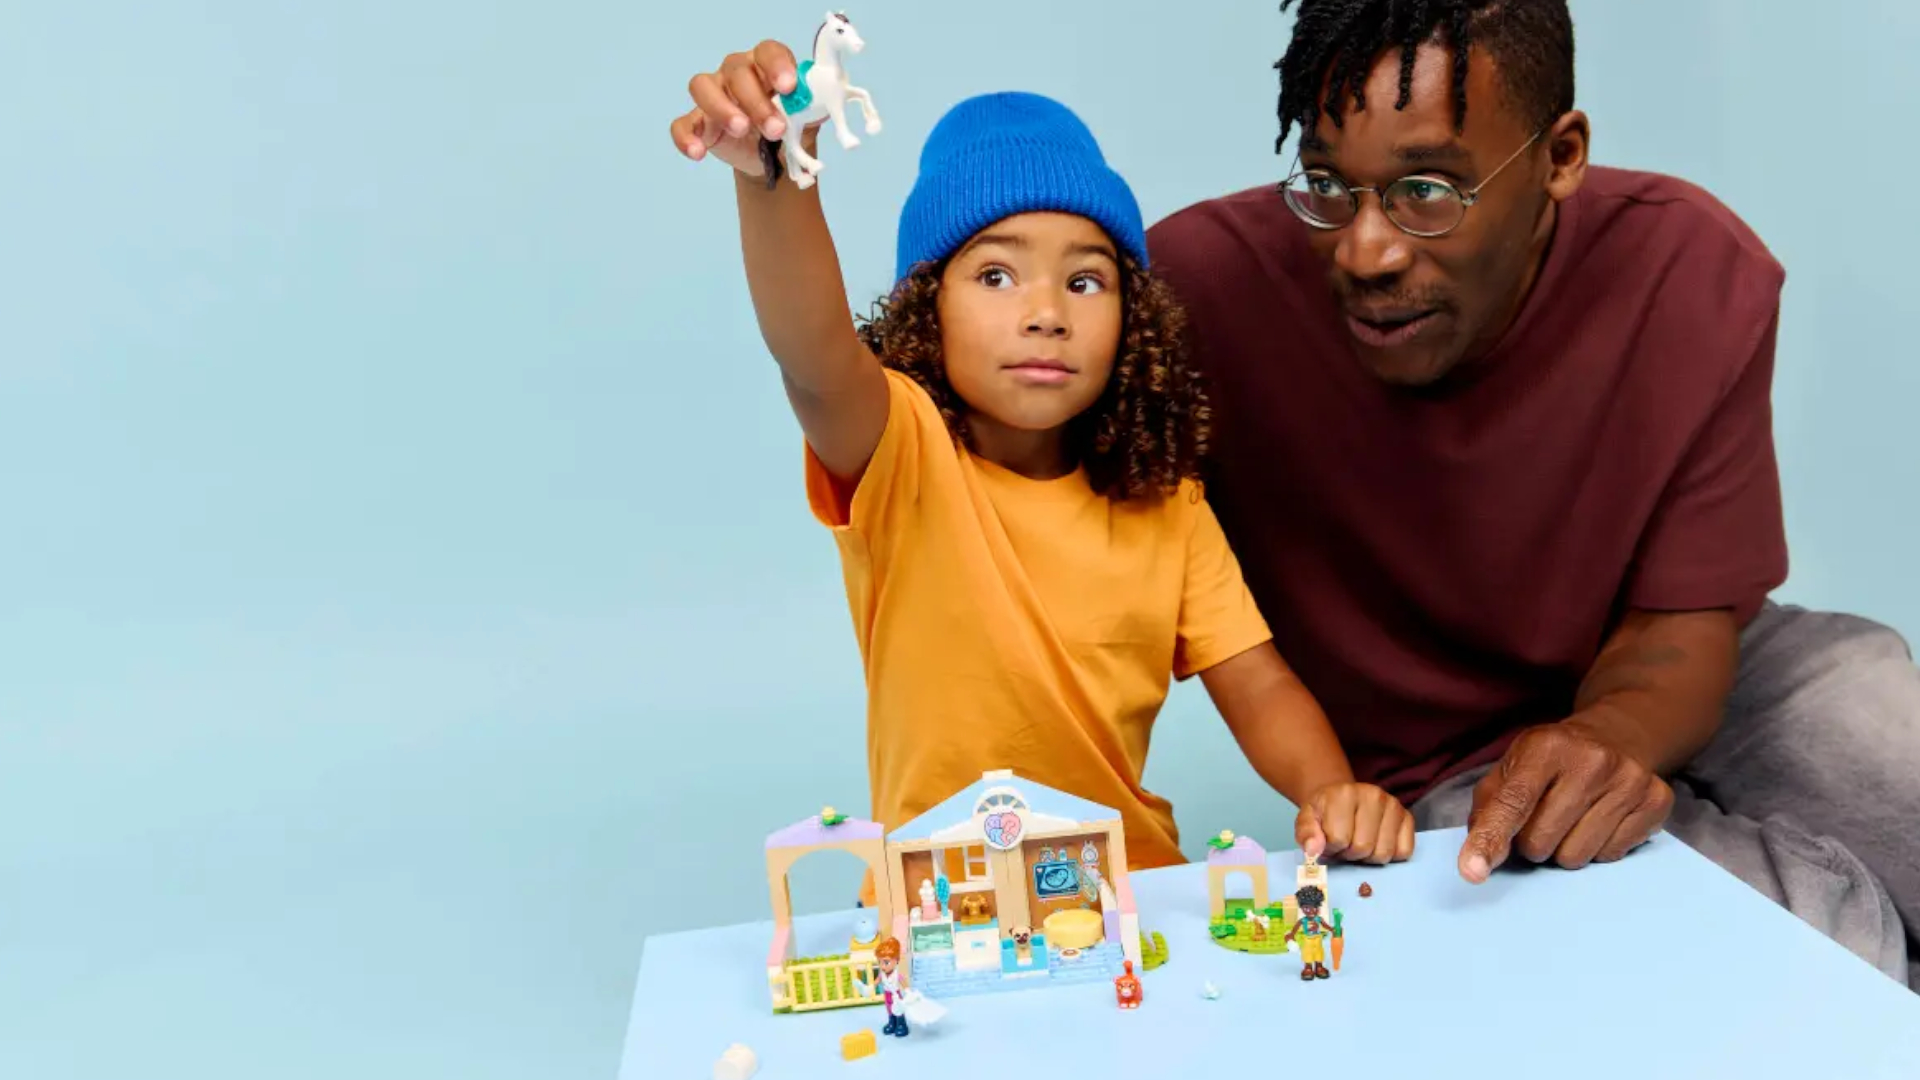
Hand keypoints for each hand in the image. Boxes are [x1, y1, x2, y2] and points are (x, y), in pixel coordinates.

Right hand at [669, 40, 807, 175]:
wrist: (773, 159)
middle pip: (736, 71)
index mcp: (765, 66)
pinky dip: (686, 137)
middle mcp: (735, 73)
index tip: (789, 88)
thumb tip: (816, 102)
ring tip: (740, 129)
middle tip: (774, 129)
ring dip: (721, 108)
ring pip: (703, 86)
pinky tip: (698, 152)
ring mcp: (713, 95)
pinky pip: (682, 124)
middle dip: (756, 101)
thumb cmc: (789, 128)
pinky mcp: (698, 122)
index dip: (777, 66)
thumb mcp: (806, 121)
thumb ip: (812, 109)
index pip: (768, 52)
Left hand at [1295, 782, 1415, 864]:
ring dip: (1368, 857)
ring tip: (1358, 843)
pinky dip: (1390, 855)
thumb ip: (1306, 834)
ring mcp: (1393, 805)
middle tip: (1344, 844)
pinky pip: (1404, 852)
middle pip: (1363, 848)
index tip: (1329, 840)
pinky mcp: (1407, 817)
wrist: (1341, 797)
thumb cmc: (1325, 812)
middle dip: (1350, 854)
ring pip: (1384, 853)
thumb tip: (1313, 851)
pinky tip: (1377, 843)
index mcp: (1344, 793)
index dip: (1331, 848)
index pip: (1339, 839)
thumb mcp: (1307, 820)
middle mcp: (1373, 795)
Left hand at [1457, 715, 1675, 882]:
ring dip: (1564, 848)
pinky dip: (1597, 847)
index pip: (1513, 802)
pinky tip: (1600, 818)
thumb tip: (1479, 859)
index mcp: (1546, 745)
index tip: (1472, 871)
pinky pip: (1611, 856)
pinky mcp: (1656, 801)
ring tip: (1571, 818)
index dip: (1490, 838)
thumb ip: (1489, 809)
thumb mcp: (1513, 767)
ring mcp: (1629, 780)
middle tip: (1543, 817)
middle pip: (1541, 841)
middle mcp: (1592, 760)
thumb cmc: (1552, 760)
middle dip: (1532, 842)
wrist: (1617, 735)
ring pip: (1576, 856)